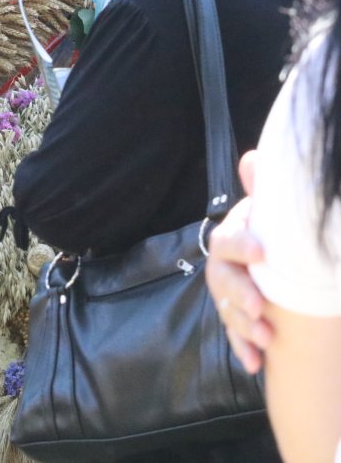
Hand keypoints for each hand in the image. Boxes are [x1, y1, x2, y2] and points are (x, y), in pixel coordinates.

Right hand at [206, 151, 272, 373]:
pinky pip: (235, 335)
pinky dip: (244, 348)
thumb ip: (267, 192)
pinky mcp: (240, 319)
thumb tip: (254, 159)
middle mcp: (228, 264)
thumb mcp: (279, 215)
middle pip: (221, 277)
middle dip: (238, 293)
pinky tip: (255, 362)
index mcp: (238, 237)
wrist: (299, 273)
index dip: (242, 245)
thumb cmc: (286, 239)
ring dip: (242, 325)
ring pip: (226, 308)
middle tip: (258, 306)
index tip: (262, 253)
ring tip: (265, 339)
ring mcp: (231, 293)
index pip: (230, 238)